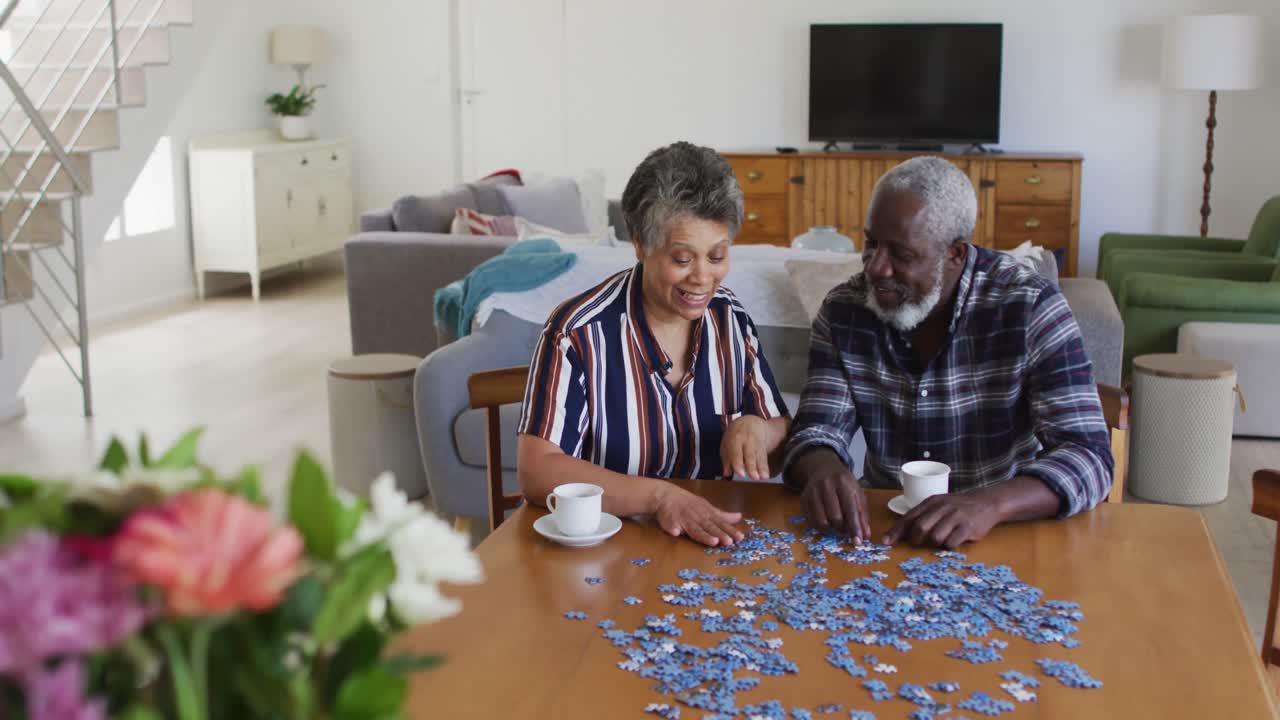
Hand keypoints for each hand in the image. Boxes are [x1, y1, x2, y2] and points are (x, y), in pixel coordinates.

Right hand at [653, 484, 744, 546]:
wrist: (667, 495)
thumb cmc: (689, 503)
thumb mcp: (707, 507)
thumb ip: (722, 515)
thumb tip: (739, 517)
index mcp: (707, 514)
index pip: (721, 523)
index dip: (730, 530)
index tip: (740, 537)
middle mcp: (697, 517)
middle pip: (710, 527)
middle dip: (720, 534)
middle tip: (729, 541)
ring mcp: (684, 520)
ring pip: (695, 529)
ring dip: (703, 535)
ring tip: (712, 541)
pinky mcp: (671, 522)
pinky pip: (672, 526)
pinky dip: (674, 529)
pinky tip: (676, 533)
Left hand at [721, 416, 773, 480]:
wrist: (750, 422)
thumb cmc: (735, 435)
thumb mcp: (727, 443)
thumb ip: (726, 458)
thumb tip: (726, 473)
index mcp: (734, 437)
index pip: (735, 451)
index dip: (737, 462)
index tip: (741, 474)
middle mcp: (746, 439)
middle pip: (749, 453)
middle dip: (751, 465)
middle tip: (753, 477)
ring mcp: (755, 442)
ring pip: (758, 455)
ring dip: (761, 468)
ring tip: (762, 478)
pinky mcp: (762, 446)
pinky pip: (763, 457)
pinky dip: (764, 467)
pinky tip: (765, 475)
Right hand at [793, 449, 869, 541]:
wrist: (822, 468)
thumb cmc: (844, 483)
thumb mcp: (857, 493)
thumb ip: (862, 514)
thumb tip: (866, 536)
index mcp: (843, 483)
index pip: (850, 510)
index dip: (855, 528)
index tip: (858, 542)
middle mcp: (826, 486)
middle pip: (835, 517)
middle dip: (842, 529)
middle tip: (845, 530)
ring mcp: (812, 492)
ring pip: (821, 521)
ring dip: (830, 529)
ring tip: (835, 525)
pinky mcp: (803, 498)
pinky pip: (811, 520)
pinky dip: (820, 526)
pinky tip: (826, 520)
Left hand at [883, 491, 1002, 548]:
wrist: (986, 503)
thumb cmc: (957, 507)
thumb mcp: (938, 506)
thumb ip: (922, 516)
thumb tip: (900, 533)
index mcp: (931, 502)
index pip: (909, 517)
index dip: (896, 531)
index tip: (886, 542)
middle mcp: (942, 507)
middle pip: (920, 527)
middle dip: (915, 539)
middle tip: (917, 543)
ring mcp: (955, 517)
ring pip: (936, 537)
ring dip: (935, 542)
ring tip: (942, 538)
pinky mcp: (967, 527)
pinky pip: (951, 543)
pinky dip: (949, 546)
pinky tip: (953, 540)